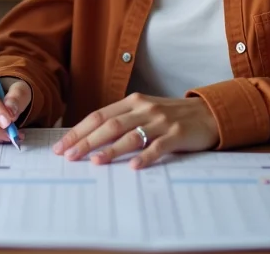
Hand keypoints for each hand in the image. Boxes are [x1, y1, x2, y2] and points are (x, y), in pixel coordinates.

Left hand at [53, 93, 219, 168]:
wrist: (208, 113)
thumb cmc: (171, 116)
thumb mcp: (145, 112)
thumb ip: (123, 121)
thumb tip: (91, 139)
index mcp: (132, 102)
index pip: (98, 116)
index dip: (79, 131)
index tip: (62, 146)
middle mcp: (143, 109)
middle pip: (109, 125)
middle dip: (86, 141)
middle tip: (69, 156)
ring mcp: (160, 121)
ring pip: (130, 135)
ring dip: (110, 150)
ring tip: (94, 162)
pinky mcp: (177, 135)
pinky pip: (157, 146)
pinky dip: (144, 157)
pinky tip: (132, 167)